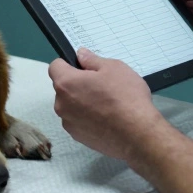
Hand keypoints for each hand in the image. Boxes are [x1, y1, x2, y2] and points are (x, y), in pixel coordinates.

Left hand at [48, 48, 165, 162]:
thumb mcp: (114, 68)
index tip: (85, 68)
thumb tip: (80, 54)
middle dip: (77, 84)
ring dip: (82, 102)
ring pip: (71, 106)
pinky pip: (78, 121)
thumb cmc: (125, 97)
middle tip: (101, 86)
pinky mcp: (77, 137)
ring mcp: (68, 123)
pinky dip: (87, 119)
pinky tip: (106, 120)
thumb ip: (92, 60)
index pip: (55, 66)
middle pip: (63, 87)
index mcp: (66, 83)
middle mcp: (61, 104)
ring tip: (106, 105)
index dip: (69, 64)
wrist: (137, 135)